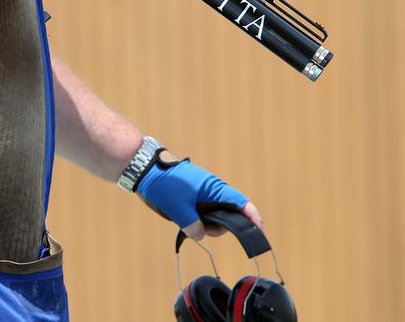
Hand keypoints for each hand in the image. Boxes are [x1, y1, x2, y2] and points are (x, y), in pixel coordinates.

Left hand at [135, 159, 260, 240]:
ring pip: (214, 216)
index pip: (241, 203)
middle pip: (228, 214)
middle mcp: (212, 191)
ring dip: (206, 225)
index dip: (252, 218)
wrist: (145, 170)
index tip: (259, 232)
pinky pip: (202, 213)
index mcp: (215, 189)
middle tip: (203, 230)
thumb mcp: (179, 208)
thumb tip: (199, 235)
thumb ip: (193, 225)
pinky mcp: (193, 198)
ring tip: (187, 223)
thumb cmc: (165, 183)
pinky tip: (185, 221)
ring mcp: (203, 194)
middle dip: (220, 227)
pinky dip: (197, 221)